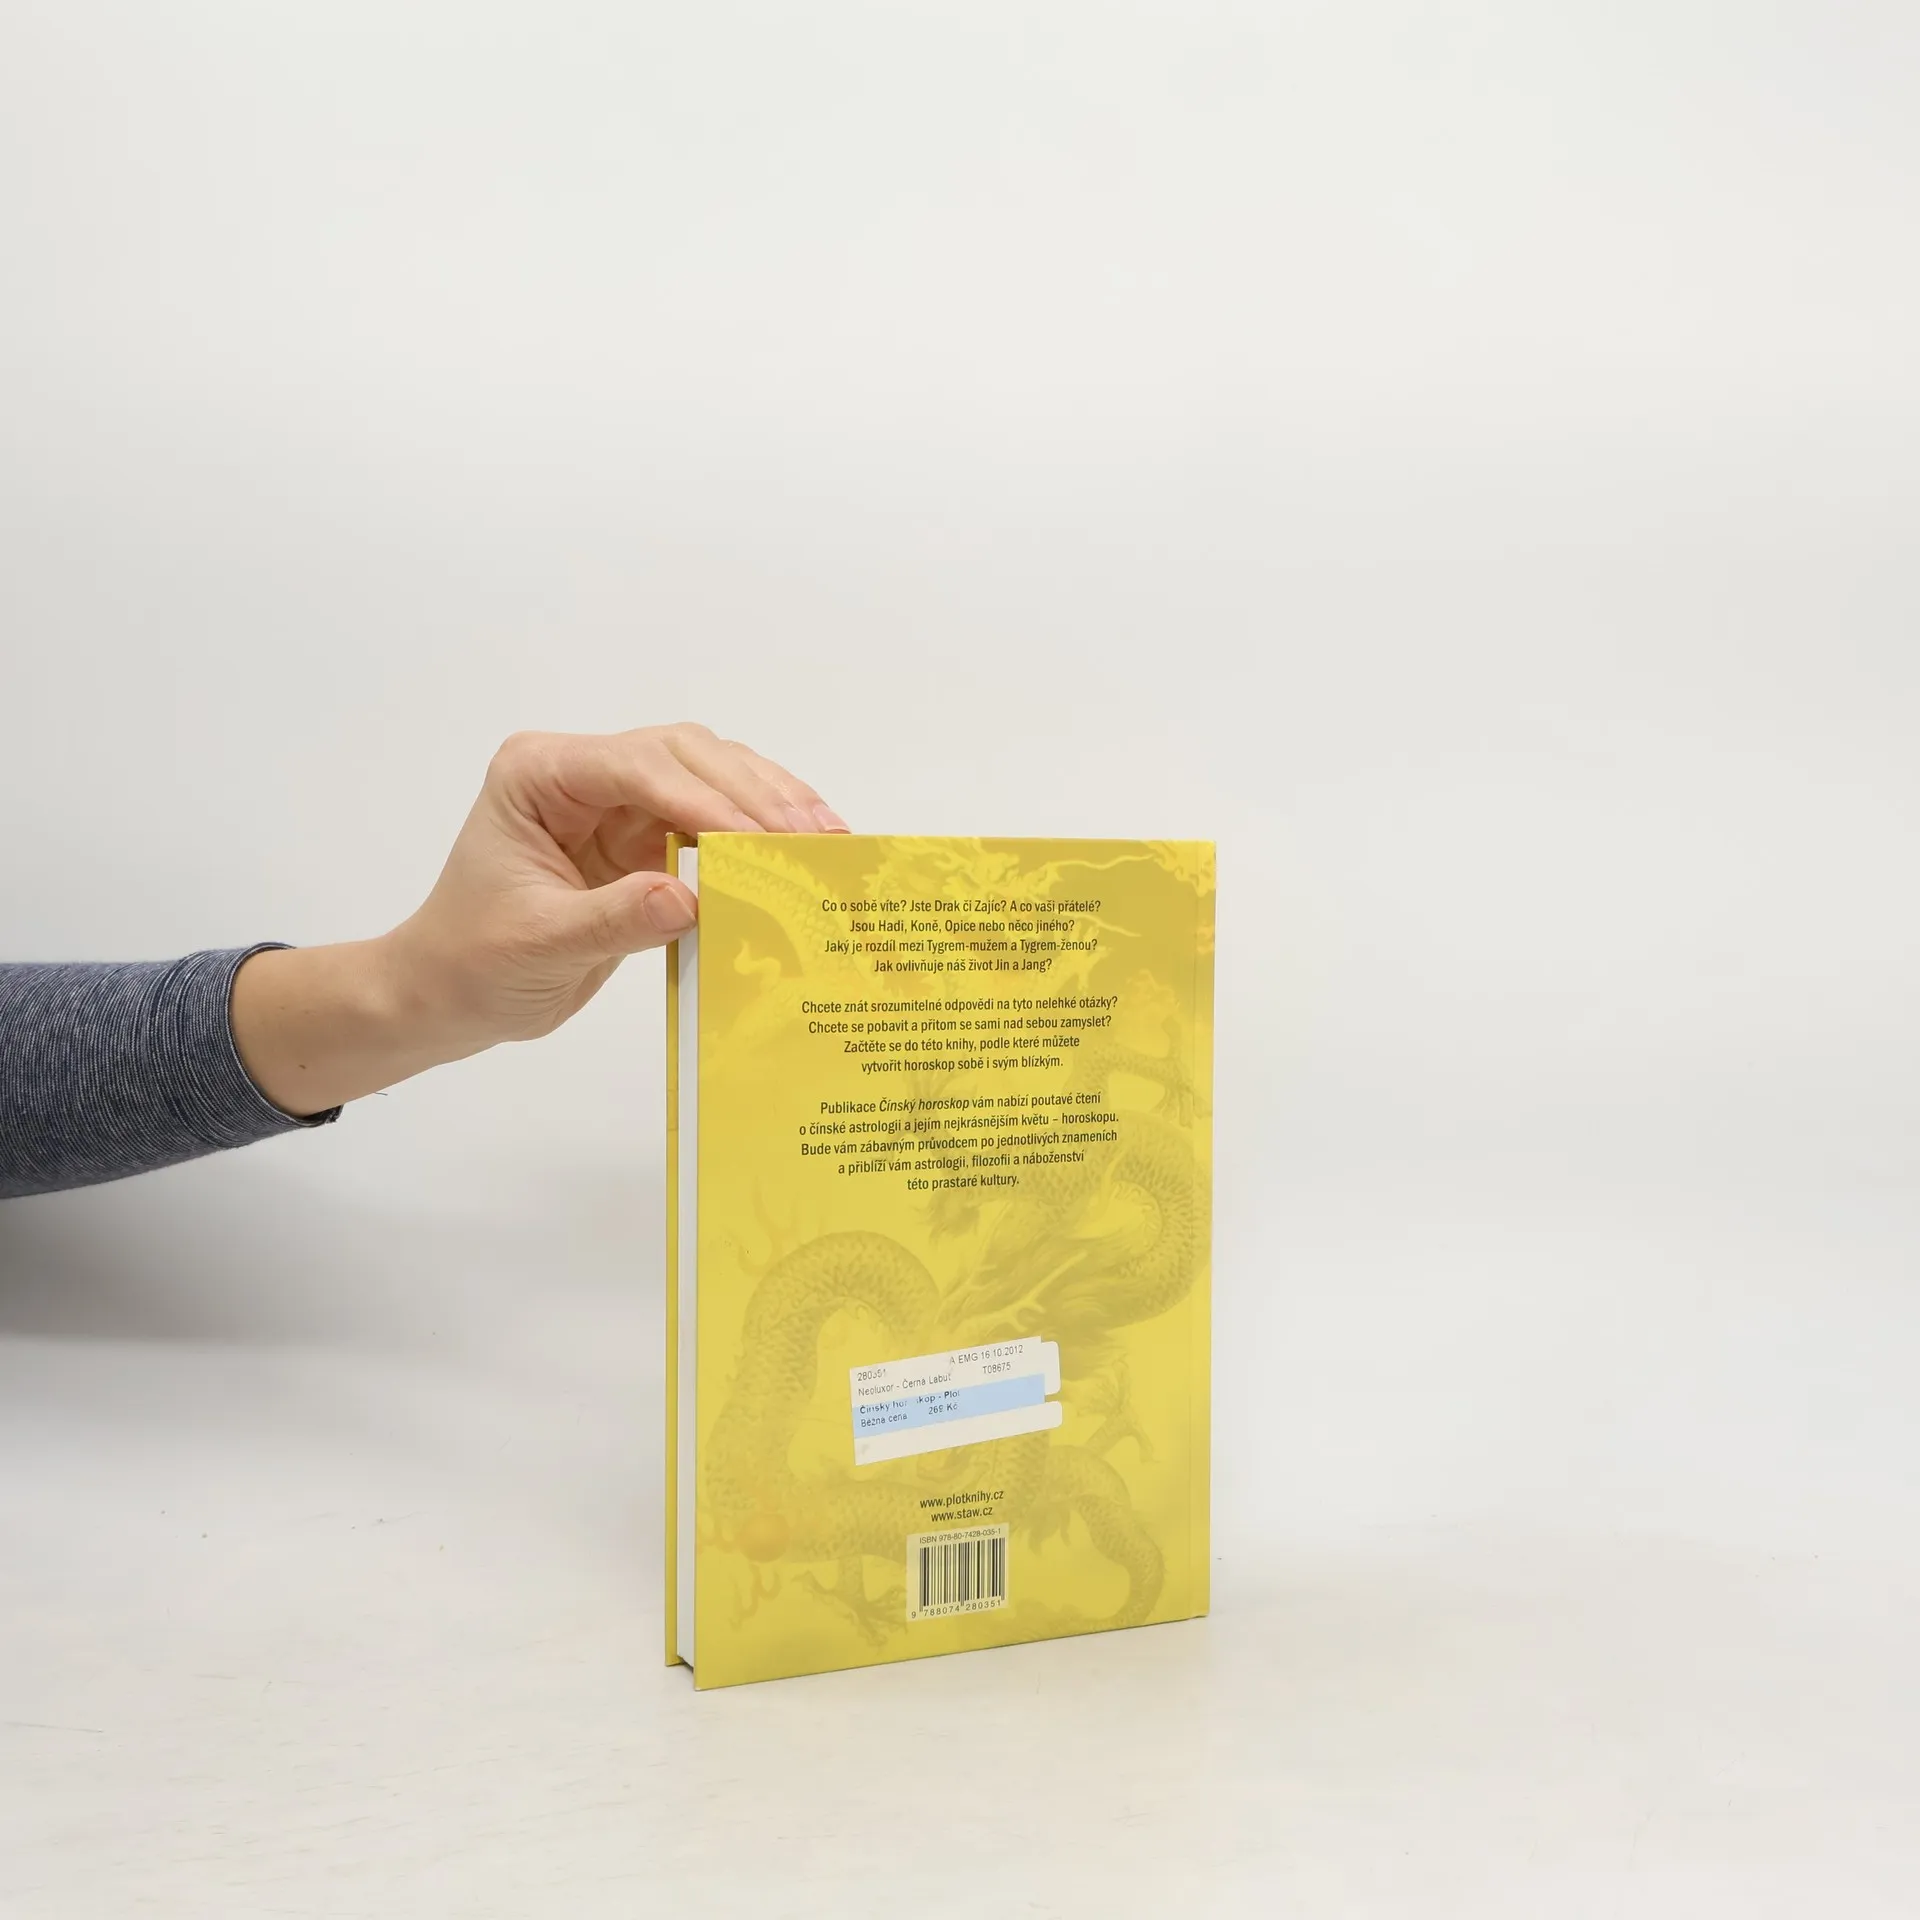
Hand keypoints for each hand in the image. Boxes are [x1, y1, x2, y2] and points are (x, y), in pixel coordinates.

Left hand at [230, 725, 845, 1114]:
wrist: (451, 993)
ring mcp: (618, 799)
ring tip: (827, 840)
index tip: (759, 838)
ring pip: (711, 775)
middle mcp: (582, 772)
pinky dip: (759, 834)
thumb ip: (614, 919)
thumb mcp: (539, 946)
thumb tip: (689, 900)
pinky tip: (803, 853)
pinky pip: (714, 820)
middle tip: (812, 837)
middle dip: (753, 794)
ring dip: (769, 805)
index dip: (703, 799)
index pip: (635, 767)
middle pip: (686, 755)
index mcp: (539, 774)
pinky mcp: (645, 834)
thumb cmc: (473, 965)